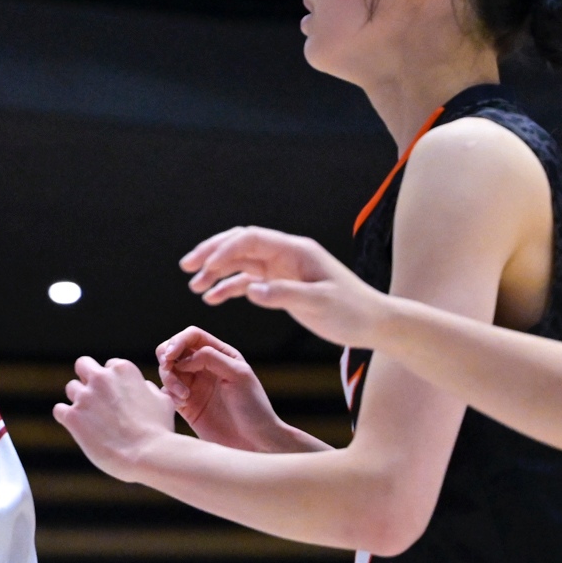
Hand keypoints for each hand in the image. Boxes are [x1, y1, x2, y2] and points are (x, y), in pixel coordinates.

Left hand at [54, 356, 177, 481]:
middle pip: (83, 365)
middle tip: (94, 397)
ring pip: (71, 388)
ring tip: (90, 418)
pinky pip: (59, 410)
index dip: (114, 382)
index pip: (110, 366)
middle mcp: (101, 378)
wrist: (147, 454)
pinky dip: (66, 417)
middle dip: (87, 378)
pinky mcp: (73, 416)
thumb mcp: (163, 401)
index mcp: (123, 370)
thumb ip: (148, 389)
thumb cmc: (159, 430)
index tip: (117, 397)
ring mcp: (85, 396)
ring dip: (79, 400)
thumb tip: (143, 386)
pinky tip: (76, 427)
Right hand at [155, 327, 282, 449]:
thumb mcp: (238, 374)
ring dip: (169, 378)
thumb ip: (211, 358)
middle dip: (166, 357)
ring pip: (167, 370)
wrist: (254, 441)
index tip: (171, 356)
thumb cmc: (253, 407)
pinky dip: (169, 394)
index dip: (177, 341)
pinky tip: (183, 404)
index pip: (191, 336)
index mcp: (220, 354)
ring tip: (183, 395)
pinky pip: (166, 391)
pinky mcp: (186, 404)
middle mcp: (204, 367)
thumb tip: (183, 359)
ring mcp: (194, 385)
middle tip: (168, 370)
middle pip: (173, 349)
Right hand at [181, 226, 388, 346]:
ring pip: (240, 263)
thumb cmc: (352, 311)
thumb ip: (283, 295)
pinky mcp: (281, 286)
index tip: (205, 267)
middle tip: (187, 266)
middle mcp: (285, 255)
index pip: (251, 239)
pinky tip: (213, 298)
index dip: (225, 249)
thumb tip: (249, 290)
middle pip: (240, 244)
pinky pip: (248, 282)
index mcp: (295, 250)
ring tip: (195, 287)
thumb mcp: (319, 303)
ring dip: (216, 272)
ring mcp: (282, 269)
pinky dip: (229, 288)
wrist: (374, 323)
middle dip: (212, 252)